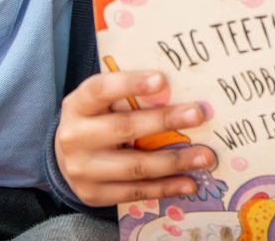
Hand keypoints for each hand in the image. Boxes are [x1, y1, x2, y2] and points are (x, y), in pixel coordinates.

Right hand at [55, 70, 215, 206]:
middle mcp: (74, 137)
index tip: (162, 80)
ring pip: (135, 166)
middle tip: (199, 115)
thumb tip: (181, 91)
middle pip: (124, 128)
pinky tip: (190, 183)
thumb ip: (132, 96)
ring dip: (175, 161)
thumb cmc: (98, 120)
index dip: (130, 83)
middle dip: (165, 121)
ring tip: (205, 157)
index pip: (100, 90)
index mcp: (77, 105)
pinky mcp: (94, 194)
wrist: (69, 158)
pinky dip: (166, 187)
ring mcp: (82, 169)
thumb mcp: (105, 102)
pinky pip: (135, 191)